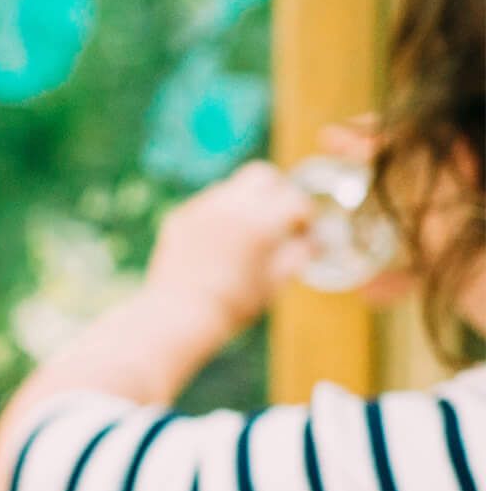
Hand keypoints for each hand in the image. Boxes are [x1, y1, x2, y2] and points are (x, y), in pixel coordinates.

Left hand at [145, 159, 314, 337]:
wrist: (177, 315)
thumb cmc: (233, 304)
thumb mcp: (276, 282)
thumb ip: (300, 254)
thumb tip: (313, 240)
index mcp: (261, 220)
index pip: (295, 200)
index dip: (305, 216)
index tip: (303, 229)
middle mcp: (231, 205)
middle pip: (262, 175)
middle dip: (276, 190)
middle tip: (278, 215)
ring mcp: (201, 208)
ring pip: (231, 187)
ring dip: (246, 200)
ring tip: (246, 230)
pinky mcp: (179, 216)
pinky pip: (205, 203)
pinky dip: (218, 213)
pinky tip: (218, 240)